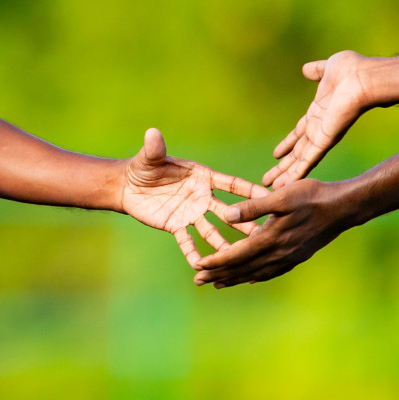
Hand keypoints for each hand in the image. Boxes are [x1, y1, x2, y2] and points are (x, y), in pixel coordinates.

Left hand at [118, 128, 266, 268]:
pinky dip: (194, 253)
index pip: (231, 184)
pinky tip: (203, 267)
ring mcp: (191, 214)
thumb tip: (152, 132)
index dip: (250, 190)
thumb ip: (155, 148)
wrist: (127, 186)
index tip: (271, 196)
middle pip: (229, 212)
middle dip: (247, 223)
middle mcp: (202, 198)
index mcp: (202, 178)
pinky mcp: (176, 226)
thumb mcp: (150, 157)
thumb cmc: (144, 166)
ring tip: (240, 258)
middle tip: (267, 234)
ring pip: (213, 232)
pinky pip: (187, 242)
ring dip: (225, 245)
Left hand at [192, 178, 357, 287]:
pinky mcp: (298, 256)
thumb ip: (252, 207)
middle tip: (197, 281)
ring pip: (256, 273)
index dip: (215, 262)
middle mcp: (278, 253)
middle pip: (242, 268)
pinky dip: (257, 276)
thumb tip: (226, 215)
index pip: (236, 255)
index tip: (197, 266)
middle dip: (218, 275)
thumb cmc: (312, 196)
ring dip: (235, 278)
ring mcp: (289, 257)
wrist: (344, 207)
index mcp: (270, 238)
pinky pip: (273, 271)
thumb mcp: (280, 196)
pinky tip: (251, 278)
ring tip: (217, 284)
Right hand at [266, 51, 371, 188]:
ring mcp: (323, 135)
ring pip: (300, 161)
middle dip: (283, 166)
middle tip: (270, 179)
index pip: (299, 133)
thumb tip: (307, 70)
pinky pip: (308, 160)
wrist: (365, 77)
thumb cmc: (353, 70)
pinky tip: (285, 185)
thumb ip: (317, 71)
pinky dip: (296, 173)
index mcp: (319, 113)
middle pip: (297, 152)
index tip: (277, 155)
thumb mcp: (328, 69)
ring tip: (271, 188)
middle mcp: (320, 128)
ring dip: (286, 175)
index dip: (288, 144)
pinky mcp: (326, 140)